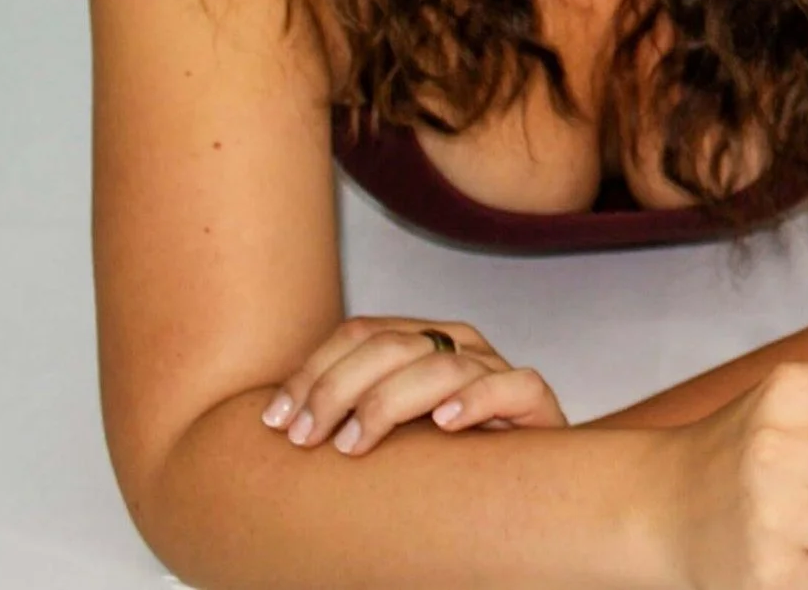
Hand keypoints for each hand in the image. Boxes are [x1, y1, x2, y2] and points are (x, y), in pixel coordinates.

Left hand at [259, 315, 563, 455]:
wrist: (524, 475)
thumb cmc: (444, 454)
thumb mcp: (389, 426)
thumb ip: (350, 410)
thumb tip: (274, 421)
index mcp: (423, 338)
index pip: (360, 333)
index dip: (312, 372)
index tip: (276, 420)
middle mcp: (459, 345)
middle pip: (391, 346)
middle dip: (337, 391)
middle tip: (308, 438)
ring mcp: (497, 369)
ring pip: (441, 366)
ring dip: (388, 403)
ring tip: (354, 443)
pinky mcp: (534, 401)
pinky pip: (510, 386)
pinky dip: (477, 400)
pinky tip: (444, 424)